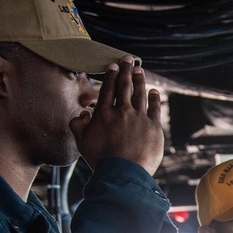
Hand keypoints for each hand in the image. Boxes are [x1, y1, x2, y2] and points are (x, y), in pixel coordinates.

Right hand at [71, 57, 163, 175]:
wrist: (123, 173)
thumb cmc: (101, 160)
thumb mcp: (81, 143)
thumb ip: (77, 125)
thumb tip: (81, 113)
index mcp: (104, 114)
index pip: (108, 89)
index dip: (111, 75)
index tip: (113, 65)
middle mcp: (122, 111)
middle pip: (125, 86)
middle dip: (126, 70)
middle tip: (128, 59)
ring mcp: (139, 118)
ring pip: (140, 94)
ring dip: (140, 80)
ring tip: (140, 70)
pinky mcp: (154, 128)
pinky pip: (155, 108)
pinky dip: (154, 98)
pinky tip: (154, 91)